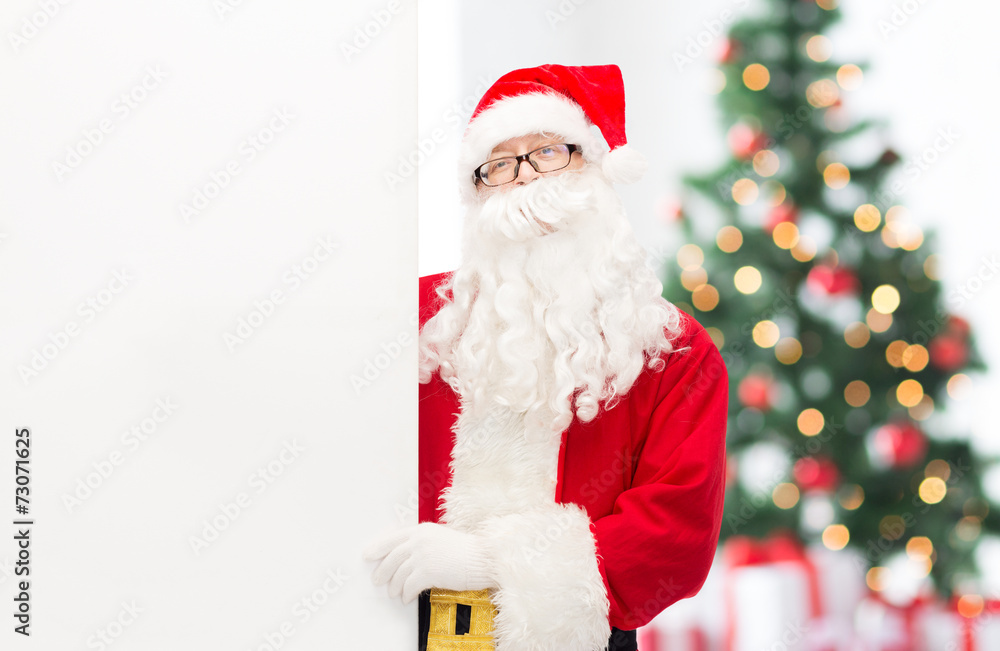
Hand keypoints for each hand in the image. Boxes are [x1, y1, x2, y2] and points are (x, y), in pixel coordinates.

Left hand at [363, 522, 496, 602]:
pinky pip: (409, 586)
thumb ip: (423, 541)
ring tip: (395, 593)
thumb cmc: (466, 550)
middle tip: (378, 580)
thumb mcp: (441, 537)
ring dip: (395, 587)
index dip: (378, 547)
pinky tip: (408, 598)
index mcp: (422, 530)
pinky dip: (407, 594)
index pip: (393, 538)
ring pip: (399, 574)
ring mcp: (422, 556)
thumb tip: (407, 555)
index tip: (368, 554)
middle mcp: (419, 541)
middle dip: (382, 571)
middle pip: (392, 558)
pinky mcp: (428, 571)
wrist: (482, 558)